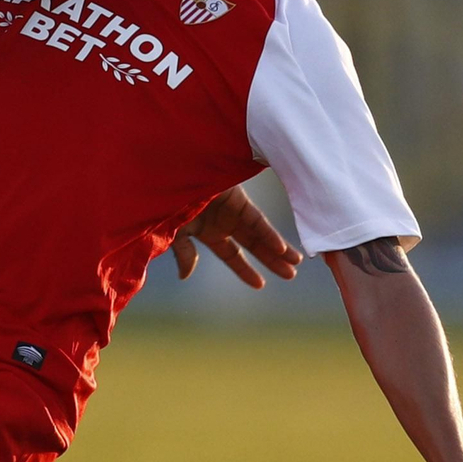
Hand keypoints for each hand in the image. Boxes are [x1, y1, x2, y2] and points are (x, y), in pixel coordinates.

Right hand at [172, 185, 302, 288]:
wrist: (168, 176)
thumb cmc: (166, 202)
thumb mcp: (174, 232)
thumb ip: (184, 253)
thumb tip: (184, 276)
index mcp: (208, 232)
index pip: (231, 256)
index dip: (246, 270)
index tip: (261, 285)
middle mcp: (224, 222)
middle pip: (253, 245)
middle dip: (271, 260)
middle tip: (291, 275)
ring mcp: (232, 209)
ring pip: (260, 234)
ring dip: (278, 248)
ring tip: (296, 261)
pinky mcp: (238, 198)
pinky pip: (257, 220)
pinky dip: (269, 235)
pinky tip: (281, 249)